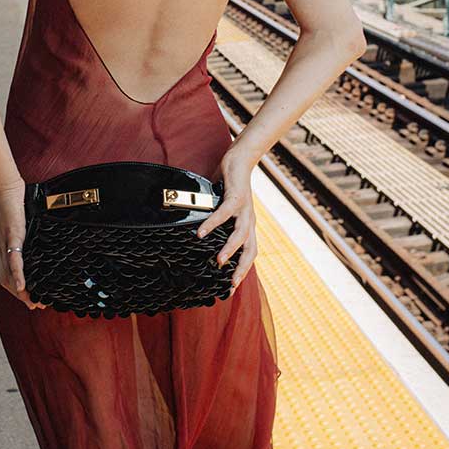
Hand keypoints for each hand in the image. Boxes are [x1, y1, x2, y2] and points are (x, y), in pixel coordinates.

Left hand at [0, 180, 45, 309]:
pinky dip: (17, 274)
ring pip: (8, 274)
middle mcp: (3, 249)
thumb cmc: (15, 204)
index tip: (33, 300)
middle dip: (22, 296)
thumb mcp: (24, 224)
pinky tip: (21, 286)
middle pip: (7, 280)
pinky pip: (13, 258)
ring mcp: (5, 243)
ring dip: (20, 291)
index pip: (8, 275)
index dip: (19, 291)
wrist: (5, 187)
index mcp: (6, 248)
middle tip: (36, 305)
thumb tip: (43, 238)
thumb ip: (30, 234)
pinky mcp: (11, 235)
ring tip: (32, 301)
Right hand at [196, 152, 260, 288]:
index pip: (249, 254)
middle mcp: (249, 221)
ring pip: (240, 235)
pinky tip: (202, 232)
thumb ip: (217, 221)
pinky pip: (224, 214)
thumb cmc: (228, 185)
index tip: (231, 288)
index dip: (242, 271)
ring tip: (219, 261)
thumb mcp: (223, 208)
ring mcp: (244, 210)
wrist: (239, 160)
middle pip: (250, 250)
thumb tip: (198, 232)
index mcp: (247, 226)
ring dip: (230, 249)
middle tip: (230, 284)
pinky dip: (213, 224)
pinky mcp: (236, 198)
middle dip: (241, 268)